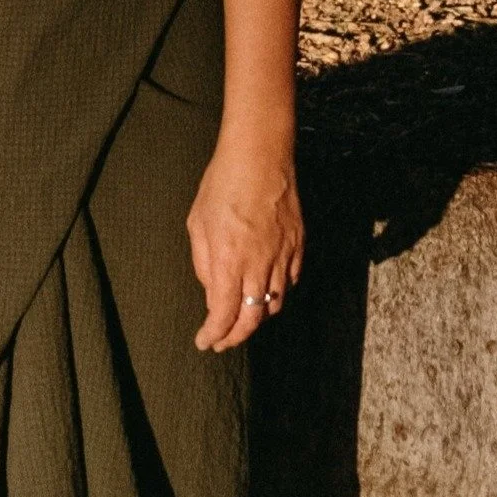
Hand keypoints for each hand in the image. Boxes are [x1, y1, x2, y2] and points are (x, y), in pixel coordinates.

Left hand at [187, 140, 303, 352]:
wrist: (260, 155)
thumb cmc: (223, 183)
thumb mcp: (198, 223)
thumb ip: (204, 262)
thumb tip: (212, 291)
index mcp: (229, 259)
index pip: (223, 313)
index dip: (214, 334)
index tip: (205, 341)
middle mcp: (259, 263)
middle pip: (252, 318)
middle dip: (236, 336)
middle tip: (223, 340)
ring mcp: (283, 255)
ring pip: (274, 303)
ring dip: (256, 316)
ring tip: (241, 317)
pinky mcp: (298, 245)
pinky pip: (289, 281)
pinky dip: (276, 293)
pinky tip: (264, 290)